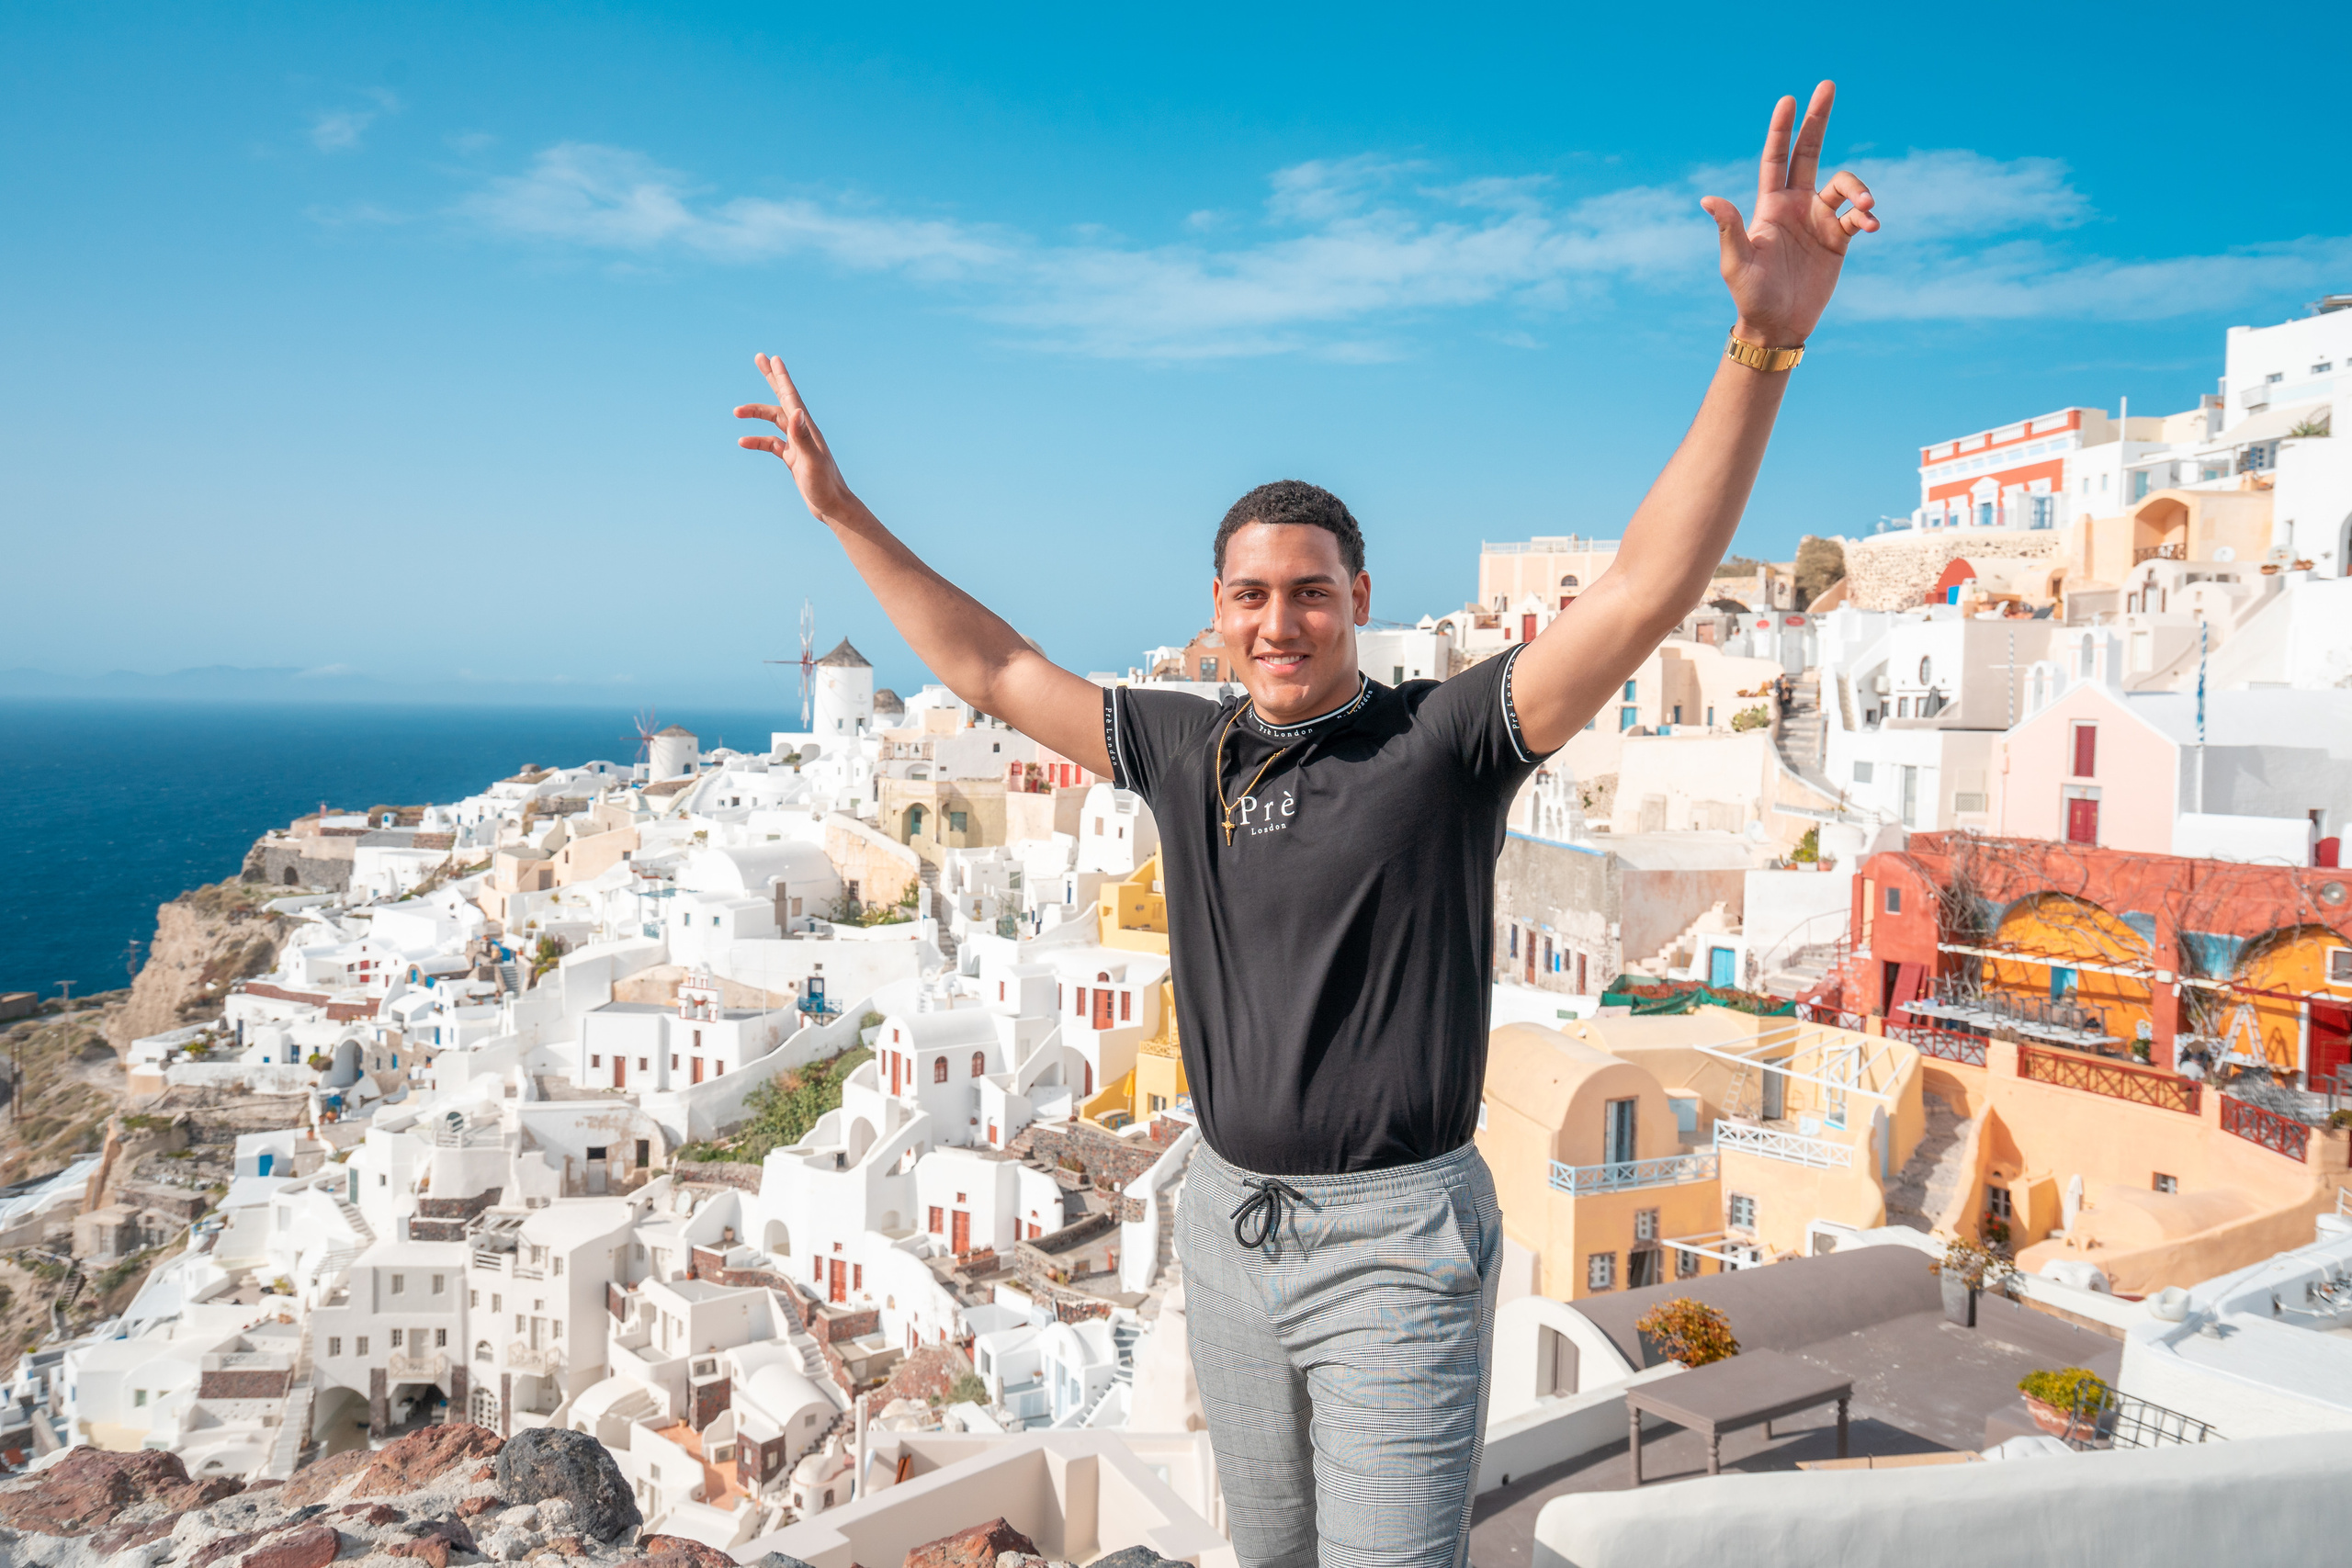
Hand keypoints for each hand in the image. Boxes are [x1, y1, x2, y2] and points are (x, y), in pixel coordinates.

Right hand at [735, 354, 859, 523]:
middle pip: (784, 399)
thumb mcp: (811, 461)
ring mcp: (798, 444)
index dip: (781, 377)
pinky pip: (771, 444)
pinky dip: (757, 441)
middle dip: (771, 378)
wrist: (833, 508)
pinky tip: (743, 442)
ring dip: (756, 414)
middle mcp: (803, 432)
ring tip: (736, 412)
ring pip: (774, 421)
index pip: (791, 397)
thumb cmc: (825, 486)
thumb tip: (795, 411)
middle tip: (760, 357)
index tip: (773, 358)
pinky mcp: (793, 458)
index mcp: (807, 429)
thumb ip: (802, 437)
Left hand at [1699, 81, 1877, 347]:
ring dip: (1858, 189)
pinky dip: (1867, 215)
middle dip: (1817, 120)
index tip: (1788, 99)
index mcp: (1770, 206)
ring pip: (1843, 186)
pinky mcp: (1838, 240)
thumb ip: (1729, 228)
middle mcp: (1796, 206)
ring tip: (1867, 206)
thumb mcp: (1736, 262)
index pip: (1776, 158)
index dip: (1782, 129)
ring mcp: (1818, 220)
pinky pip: (1858, 216)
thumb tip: (1708, 198)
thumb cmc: (1750, 295)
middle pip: (1809, 152)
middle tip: (1827, 85)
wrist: (1777, 325)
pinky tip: (1871, 224)